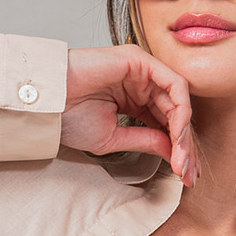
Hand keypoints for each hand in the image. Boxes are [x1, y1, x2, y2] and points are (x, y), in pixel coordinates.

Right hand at [61, 45, 198, 184]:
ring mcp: (142, 70)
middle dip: (185, 146)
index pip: (166, 123)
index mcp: (133, 99)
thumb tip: (173, 152)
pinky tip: (176, 135)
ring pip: (179, 101)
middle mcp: (141, 82)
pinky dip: (180, 111)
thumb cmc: (68, 118)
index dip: (179, 150)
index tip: (185, 175)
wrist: (47, 104)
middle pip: (176, 114)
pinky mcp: (140, 60)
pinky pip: (173, 85)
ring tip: (182, 160)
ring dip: (184, 134)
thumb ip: (146, 140)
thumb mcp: (115, 138)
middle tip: (189, 173)